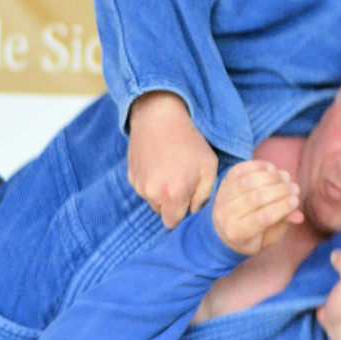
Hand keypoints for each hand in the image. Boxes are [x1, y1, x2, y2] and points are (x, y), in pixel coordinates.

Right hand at [128, 91, 218, 227]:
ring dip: (160, 191)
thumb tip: (194, 210)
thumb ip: (204, 196)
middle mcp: (152, 193)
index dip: (182, 213)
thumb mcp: (209, 167)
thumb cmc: (189, 141)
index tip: (188, 199)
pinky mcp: (130, 175)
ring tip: (170, 168)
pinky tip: (159, 163)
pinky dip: (150, 180)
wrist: (160, 116)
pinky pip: (143, 187)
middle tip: (181, 180)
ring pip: (152, 199)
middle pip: (162, 212)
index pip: (173, 223)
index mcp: (173, 195)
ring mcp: (139, 184)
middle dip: (172, 203)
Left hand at [212, 160, 303, 255]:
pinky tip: (272, 169)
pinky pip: (240, 170)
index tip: (296, 200)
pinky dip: (258, 166)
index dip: (281, 207)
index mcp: (236, 233)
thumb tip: (299, 216)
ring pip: (248, 182)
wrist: (221, 228)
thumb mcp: (266, 238)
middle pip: (255, 198)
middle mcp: (225, 215)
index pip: (262, 218)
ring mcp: (222, 197)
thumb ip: (281, 226)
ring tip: (286, 177)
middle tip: (295, 188)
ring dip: (271, 177)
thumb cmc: (249, 236)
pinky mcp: (223, 182)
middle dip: (280, 191)